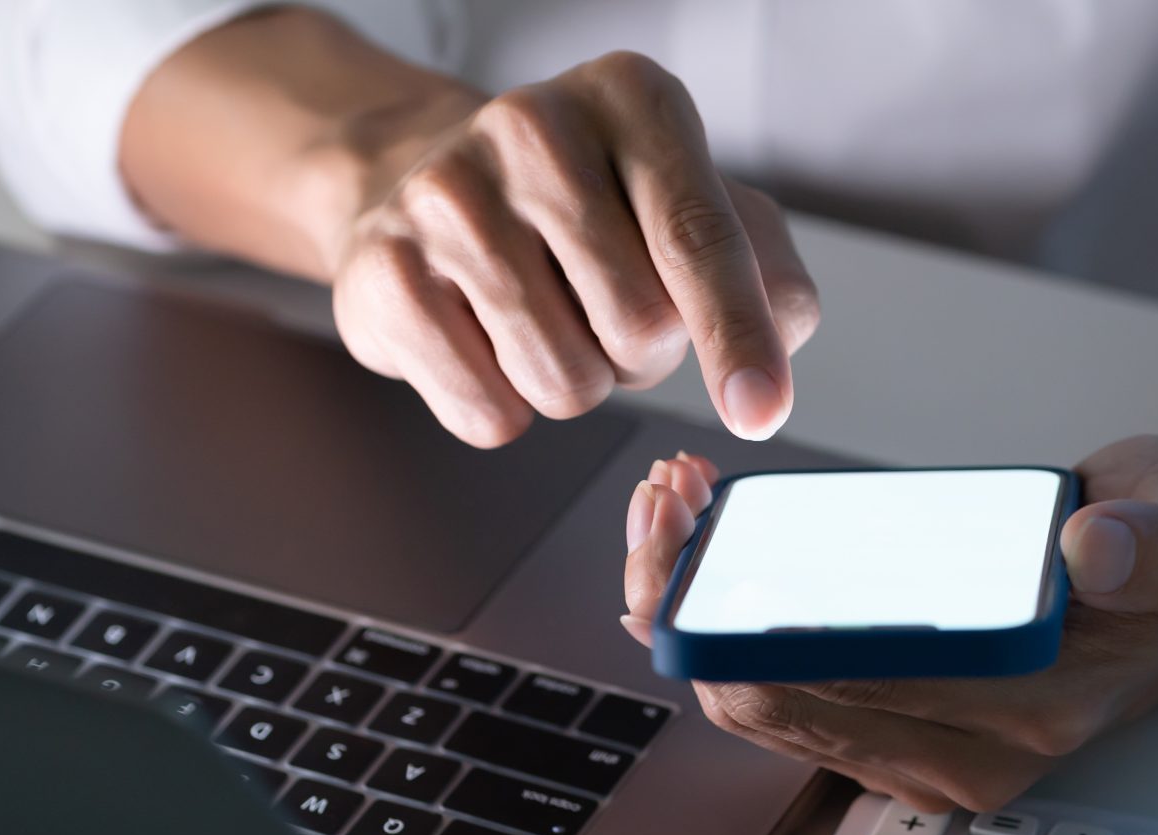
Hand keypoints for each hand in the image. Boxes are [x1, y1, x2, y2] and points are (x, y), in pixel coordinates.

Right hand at [327, 51, 818, 446]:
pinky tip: (486, 339)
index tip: (759, 409)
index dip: (737, 335)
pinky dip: (506, 405)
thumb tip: (775, 346)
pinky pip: (488, 413)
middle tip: (608, 309)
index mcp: (630, 97)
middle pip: (640, 327)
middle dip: (645, 356)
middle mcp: (533, 126)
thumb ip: (765, 275)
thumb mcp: (694, 208)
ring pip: (565, 381)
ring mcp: (446, 194)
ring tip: (548, 317)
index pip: (698, 235)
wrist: (434, 187)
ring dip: (577, 381)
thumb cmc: (588, 208)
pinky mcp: (382, 270)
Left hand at [619, 437, 1157, 810]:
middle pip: (774, 705)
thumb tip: (1093, 551)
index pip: (853, 686)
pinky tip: (695, 554)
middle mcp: (961, 758)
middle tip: (666, 499)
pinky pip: (768, 695)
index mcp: (1029, 713)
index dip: (753, 611)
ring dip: (695, 614)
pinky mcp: (881, 730)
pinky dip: (720, 627)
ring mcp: (915, 753)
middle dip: (696, 604)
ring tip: (673, 509)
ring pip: (754, 706)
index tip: (704, 523)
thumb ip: (1155, 541)